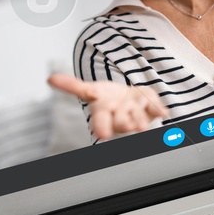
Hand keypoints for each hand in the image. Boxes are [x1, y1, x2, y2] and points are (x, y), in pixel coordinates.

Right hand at [48, 74, 168, 140]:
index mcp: (104, 114)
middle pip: (121, 122)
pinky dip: (160, 110)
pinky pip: (156, 110)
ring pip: (139, 118)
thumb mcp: (90, 90)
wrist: (129, 99)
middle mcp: (121, 117)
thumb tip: (49, 79)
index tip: (102, 135)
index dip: (102, 128)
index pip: (101, 123)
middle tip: (128, 125)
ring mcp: (137, 114)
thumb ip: (71, 86)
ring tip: (140, 122)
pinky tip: (164, 113)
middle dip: (124, 123)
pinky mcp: (151, 109)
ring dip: (141, 120)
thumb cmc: (109, 98)